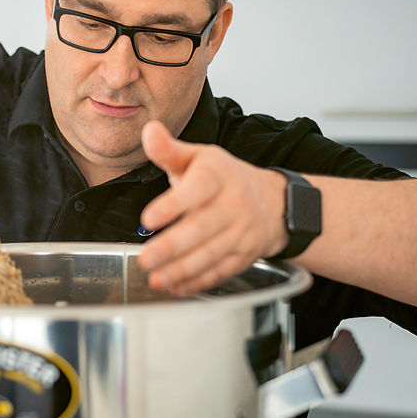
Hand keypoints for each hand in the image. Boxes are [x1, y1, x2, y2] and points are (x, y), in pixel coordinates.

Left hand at [137, 120, 288, 294]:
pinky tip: (177, 287)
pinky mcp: (245, 255)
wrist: (272, 201)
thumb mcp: (198, 157)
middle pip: (202, 228)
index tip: (147, 219)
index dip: (172, 205)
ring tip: (155, 278)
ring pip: (210, 254)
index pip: (196, 190)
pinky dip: (199, 282)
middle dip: (171, 247)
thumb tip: (149, 130)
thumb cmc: (223, 178)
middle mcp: (233, 205)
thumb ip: (169, 149)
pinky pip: (222, 270)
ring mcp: (241, 232)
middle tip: (145, 259)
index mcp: (217, 176)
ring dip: (181, 269)